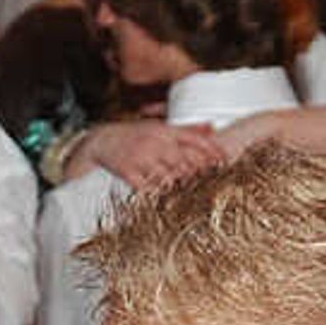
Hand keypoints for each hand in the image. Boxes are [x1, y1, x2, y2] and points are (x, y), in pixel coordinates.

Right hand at [73, 118, 229, 190]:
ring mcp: (141, 157)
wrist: (101, 141)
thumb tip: (212, 128)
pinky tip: (164, 198)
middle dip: (198, 173)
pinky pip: (147, 187)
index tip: (224, 162)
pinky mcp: (128, 171)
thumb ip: (186, 129)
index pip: (195, 140)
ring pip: (168, 176)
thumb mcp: (160, 126)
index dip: (212, 151)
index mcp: (165, 130)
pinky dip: (157, 193)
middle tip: (209, 182)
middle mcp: (155, 142)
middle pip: (185, 161)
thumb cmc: (134, 135)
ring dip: (179, 186)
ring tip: (188, 192)